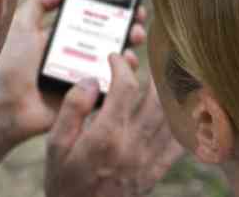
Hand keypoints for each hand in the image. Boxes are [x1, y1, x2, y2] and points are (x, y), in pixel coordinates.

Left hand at [0, 0, 145, 141]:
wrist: (6, 106)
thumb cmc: (11, 66)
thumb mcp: (21, 26)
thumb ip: (38, 3)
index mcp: (60, 40)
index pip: (90, 21)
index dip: (109, 12)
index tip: (127, 1)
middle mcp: (74, 57)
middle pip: (108, 40)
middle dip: (126, 27)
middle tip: (137, 20)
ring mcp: (82, 77)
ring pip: (114, 62)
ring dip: (128, 48)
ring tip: (133, 39)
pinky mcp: (87, 97)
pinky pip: (111, 85)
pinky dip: (123, 73)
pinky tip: (127, 62)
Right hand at [45, 55, 183, 196]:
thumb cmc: (63, 182)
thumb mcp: (54, 145)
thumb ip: (71, 110)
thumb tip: (89, 80)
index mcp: (105, 136)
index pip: (124, 88)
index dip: (121, 66)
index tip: (113, 57)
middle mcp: (132, 146)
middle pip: (155, 97)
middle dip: (149, 71)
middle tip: (140, 60)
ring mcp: (147, 160)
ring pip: (171, 116)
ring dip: (168, 91)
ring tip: (158, 75)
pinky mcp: (155, 172)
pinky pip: (180, 142)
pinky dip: (184, 121)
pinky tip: (179, 107)